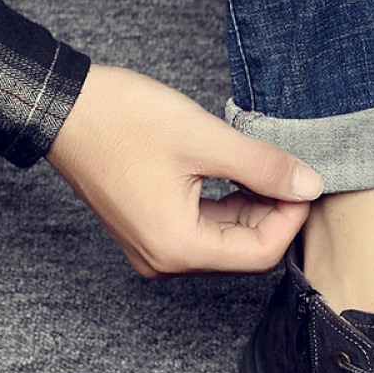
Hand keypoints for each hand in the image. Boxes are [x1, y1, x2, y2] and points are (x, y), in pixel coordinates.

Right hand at [45, 64, 323, 276]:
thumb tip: (309, 186)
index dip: (289, 220)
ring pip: (223, 244)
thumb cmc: (121, 121)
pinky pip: (201, 234)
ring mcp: (154, 252)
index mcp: (177, 248)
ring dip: (250, 210)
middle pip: (242, 254)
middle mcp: (165, 261)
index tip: (303, 182)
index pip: (258, 255)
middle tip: (287, 171)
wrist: (64, 111)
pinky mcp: (150, 235)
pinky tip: (235, 177)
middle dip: (272, 215)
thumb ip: (262, 166)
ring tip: (260, 168)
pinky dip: (225, 210)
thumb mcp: (203, 139)